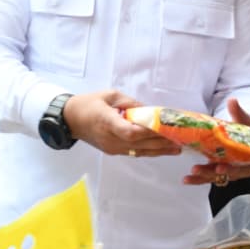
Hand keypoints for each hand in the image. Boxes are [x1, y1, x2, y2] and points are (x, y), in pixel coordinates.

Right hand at [63, 90, 181, 157]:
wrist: (69, 119)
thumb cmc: (88, 104)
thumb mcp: (109, 95)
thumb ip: (130, 103)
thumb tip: (149, 111)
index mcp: (107, 121)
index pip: (129, 132)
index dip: (147, 132)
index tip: (163, 128)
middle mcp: (110, 138)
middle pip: (139, 144)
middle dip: (161, 142)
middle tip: (179, 139)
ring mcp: (111, 148)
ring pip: (139, 151)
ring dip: (159, 150)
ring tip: (176, 148)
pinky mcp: (113, 151)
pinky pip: (134, 152)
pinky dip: (148, 151)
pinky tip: (161, 150)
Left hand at [185, 98, 249, 185]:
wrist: (239, 137)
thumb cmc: (245, 130)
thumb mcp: (244, 120)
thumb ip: (238, 112)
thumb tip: (232, 100)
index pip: (247, 165)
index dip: (238, 168)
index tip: (225, 166)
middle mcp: (239, 167)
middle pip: (231, 173)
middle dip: (218, 171)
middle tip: (208, 168)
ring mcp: (226, 170)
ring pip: (217, 176)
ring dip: (204, 176)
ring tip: (192, 172)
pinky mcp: (215, 170)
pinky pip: (207, 177)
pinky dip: (197, 179)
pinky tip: (186, 179)